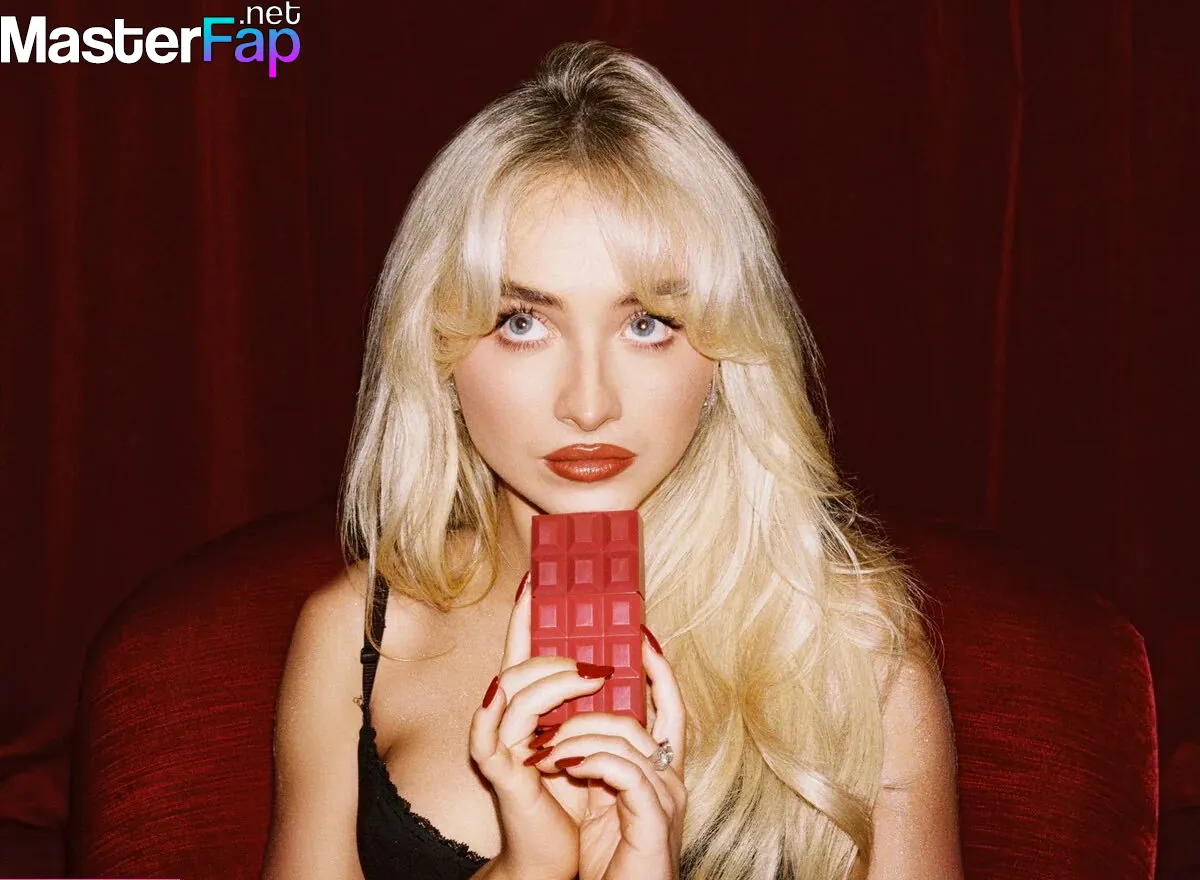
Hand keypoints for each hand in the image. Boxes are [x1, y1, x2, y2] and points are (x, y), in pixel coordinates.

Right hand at [468, 572, 614, 879]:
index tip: (538, 575)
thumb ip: (588, 701)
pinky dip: (504, 710)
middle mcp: (505, 719)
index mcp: (527, 709)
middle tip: (592, 650)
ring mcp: (497, 742)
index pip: (525, 651)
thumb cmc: (572, 796)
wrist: (554, 854)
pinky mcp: (496, 771)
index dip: (527, 614)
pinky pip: (491, 732)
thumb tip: (612, 656)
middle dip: (552, 649)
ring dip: (552, 677)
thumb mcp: (584, 737)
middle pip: (518, 665)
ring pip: (512, 690)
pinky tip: (512, 694)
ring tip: (592, 674)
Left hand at [525, 628, 687, 879]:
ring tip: (546, 747)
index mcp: (661, 772)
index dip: (662, 671)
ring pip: (629, 738)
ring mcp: (666, 799)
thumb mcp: (604, 802)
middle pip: (665, 711)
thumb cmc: (611, 861)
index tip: (643, 637)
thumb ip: (599, 764)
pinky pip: (623, 771)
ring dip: (581, 733)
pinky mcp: (653, 821)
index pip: (672, 709)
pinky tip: (565, 765)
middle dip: (644, 675)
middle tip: (606, 652)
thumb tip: (574, 724)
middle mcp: (671, 780)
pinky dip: (591, 760)